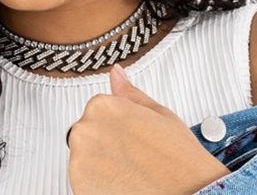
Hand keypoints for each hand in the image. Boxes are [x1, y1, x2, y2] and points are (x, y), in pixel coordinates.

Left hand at [66, 63, 230, 194]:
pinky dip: (98, 184)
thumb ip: (130, 93)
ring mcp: (79, 161)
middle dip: (107, 144)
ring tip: (131, 172)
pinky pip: (84, 181)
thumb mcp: (159, 114)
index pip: (98, 111)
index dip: (120, 126)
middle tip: (135, 156)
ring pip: (85, 158)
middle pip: (88, 134)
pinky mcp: (78, 187)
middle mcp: (85, 131)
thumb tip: (116, 73)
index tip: (134, 137)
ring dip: (101, 164)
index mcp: (102, 106)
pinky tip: (123, 185)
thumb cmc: (177, 158)